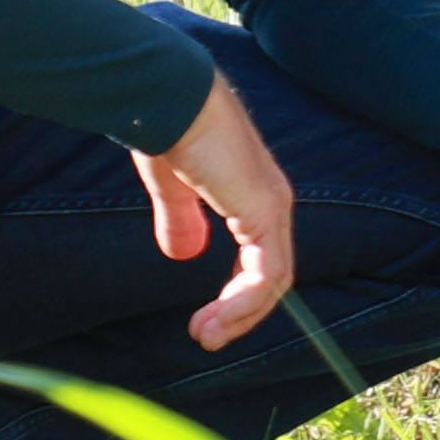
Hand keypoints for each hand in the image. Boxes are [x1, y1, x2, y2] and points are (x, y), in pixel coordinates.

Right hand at [133, 74, 303, 352]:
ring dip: (240, 315)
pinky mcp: (262, 213)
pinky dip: (243, 303)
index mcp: (253, 194)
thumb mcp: (173, 188)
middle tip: (206, 338)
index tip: (206, 320)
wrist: (167, 101)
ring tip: (206, 337)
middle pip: (272, 274)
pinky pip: (265, 273)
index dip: (238, 294)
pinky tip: (216, 319)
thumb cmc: (168, 130)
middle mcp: (272, 202)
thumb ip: (181, 219)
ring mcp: (272, 207)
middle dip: (240, 313)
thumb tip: (182, 255)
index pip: (262, 257)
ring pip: (272, 280)